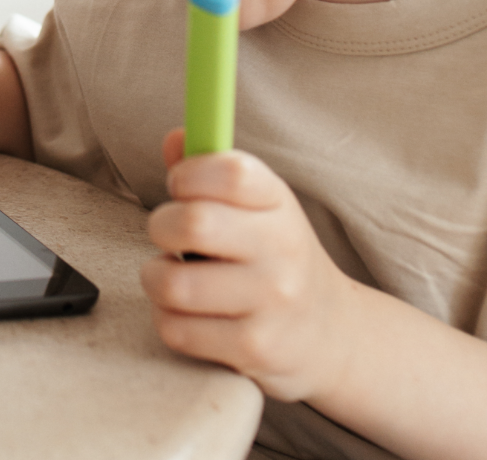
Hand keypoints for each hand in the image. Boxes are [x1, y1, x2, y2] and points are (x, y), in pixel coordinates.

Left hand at [140, 128, 357, 402]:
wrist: (331, 333)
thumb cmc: (273, 255)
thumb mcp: (255, 206)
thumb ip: (209, 170)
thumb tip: (176, 137)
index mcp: (279, 202)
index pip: (230, 172)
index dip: (189, 173)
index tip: (179, 185)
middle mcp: (281, 249)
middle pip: (194, 223)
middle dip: (161, 225)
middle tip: (166, 234)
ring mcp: (270, 302)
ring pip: (174, 284)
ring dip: (155, 278)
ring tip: (170, 275)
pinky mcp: (253, 348)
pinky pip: (176, 329)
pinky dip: (166, 317)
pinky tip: (184, 311)